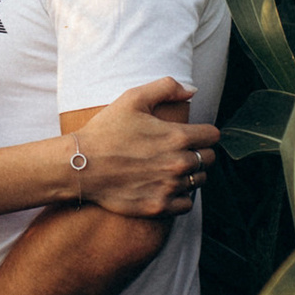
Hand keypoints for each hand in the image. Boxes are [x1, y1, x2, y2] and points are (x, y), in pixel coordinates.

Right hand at [68, 78, 222, 218]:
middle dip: (200, 152)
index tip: (193, 134)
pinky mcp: (159, 206)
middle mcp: (179, 163)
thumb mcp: (133, 98)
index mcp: (177, 137)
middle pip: (210, 159)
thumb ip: (166, 88)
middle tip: (181, 151)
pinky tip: (167, 186)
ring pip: (199, 181)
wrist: (81, 166)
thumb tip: (192, 90)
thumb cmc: (105, 131)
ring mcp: (170, 187)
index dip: (205, 133)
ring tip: (171, 168)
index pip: (213, 136)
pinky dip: (181, 196)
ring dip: (190, 174)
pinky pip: (187, 204)